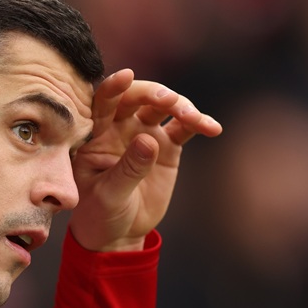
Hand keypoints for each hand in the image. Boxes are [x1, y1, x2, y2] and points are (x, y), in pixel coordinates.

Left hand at [69, 69, 221, 250]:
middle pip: (136, 97)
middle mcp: (119, 126)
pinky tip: (212, 127)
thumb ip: (128, 168)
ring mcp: (144, 132)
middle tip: (169, 100)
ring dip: (179, 106)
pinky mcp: (166, 146)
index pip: (101, 102)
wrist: (118, 232)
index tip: (126, 75)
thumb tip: (149, 140)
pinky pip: (184, 128)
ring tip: (193, 119)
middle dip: (153, 93)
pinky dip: (198, 124)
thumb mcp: (109, 195)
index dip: (113, 87)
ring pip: (162, 107)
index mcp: (95, 133)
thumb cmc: (100, 213)